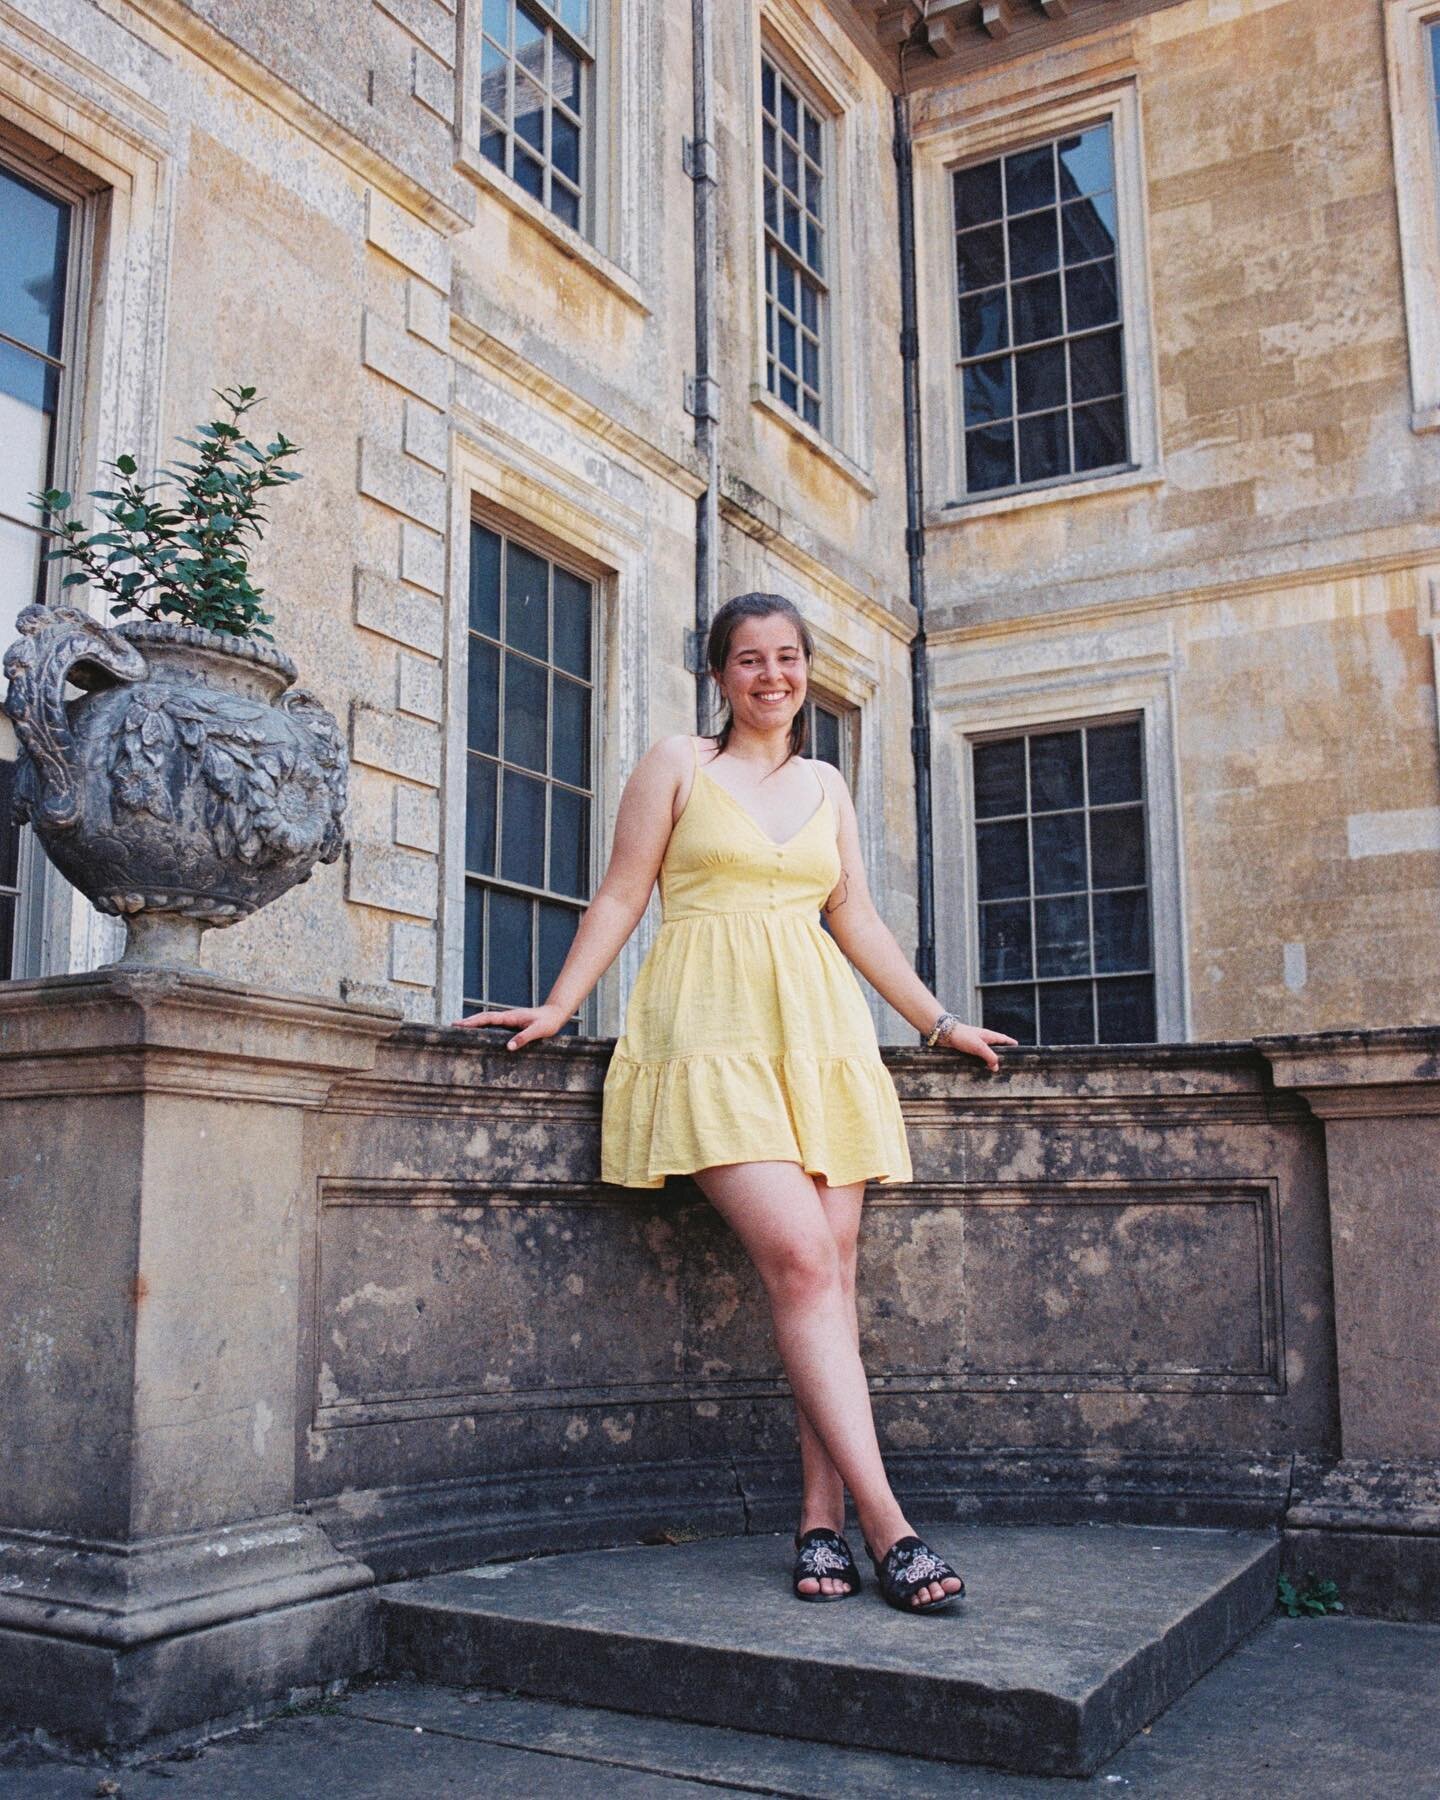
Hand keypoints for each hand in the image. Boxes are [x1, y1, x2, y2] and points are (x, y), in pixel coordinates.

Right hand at [451, 1003, 568, 1049]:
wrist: (555, 1014)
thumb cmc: (548, 1022)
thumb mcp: (538, 1031)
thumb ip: (524, 1038)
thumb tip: (508, 1047)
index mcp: (510, 1017)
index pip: (488, 1018)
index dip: (473, 1021)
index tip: (460, 1024)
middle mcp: (507, 1016)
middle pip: (483, 1017)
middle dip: (468, 1021)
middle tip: (452, 1026)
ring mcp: (508, 1019)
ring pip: (487, 1020)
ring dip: (473, 1022)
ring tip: (459, 1028)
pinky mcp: (511, 1023)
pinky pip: (493, 1024)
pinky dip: (482, 1025)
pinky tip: (478, 1031)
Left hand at [939, 1023, 1016, 1071]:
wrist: (944, 1034)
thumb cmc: (962, 1036)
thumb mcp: (979, 1047)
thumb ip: (990, 1057)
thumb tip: (996, 1067)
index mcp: (990, 1036)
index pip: (1005, 1040)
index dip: (1013, 1046)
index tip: (1020, 1053)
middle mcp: (984, 1041)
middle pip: (997, 1049)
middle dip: (1002, 1057)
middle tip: (1009, 1068)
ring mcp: (976, 1046)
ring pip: (987, 1056)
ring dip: (990, 1063)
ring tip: (996, 1074)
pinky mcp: (968, 1051)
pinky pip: (977, 1059)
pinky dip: (981, 1064)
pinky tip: (981, 1072)